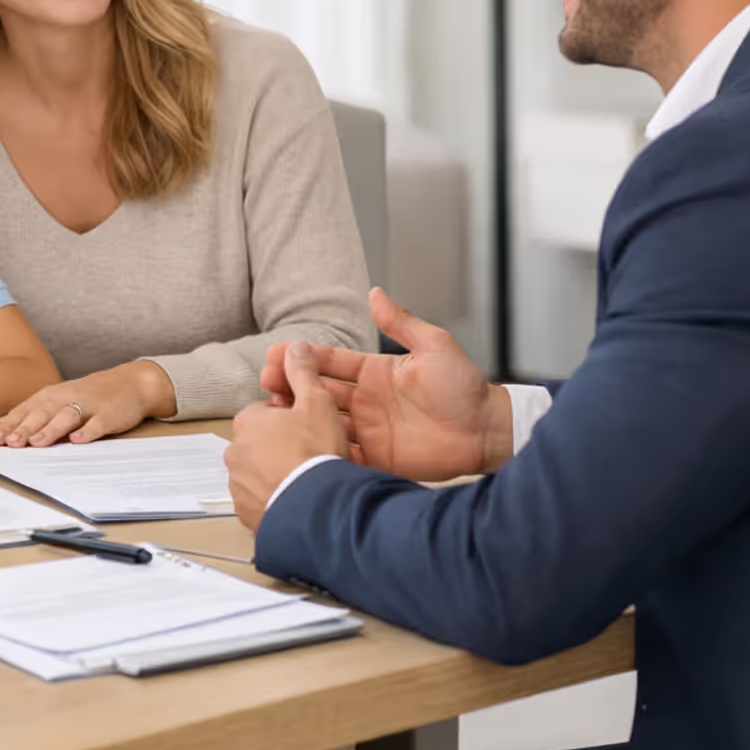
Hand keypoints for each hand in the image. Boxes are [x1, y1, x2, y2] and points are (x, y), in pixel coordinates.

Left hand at [0, 360, 175, 445]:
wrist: (131, 383)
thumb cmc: (90, 395)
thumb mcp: (58, 399)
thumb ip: (32, 412)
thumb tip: (1, 424)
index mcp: (53, 396)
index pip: (28, 410)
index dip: (12, 424)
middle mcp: (68, 398)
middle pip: (44, 412)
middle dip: (27, 427)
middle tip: (12, 443)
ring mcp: (90, 406)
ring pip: (68, 416)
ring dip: (52, 429)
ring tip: (38, 443)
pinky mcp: (110, 415)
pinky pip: (98, 423)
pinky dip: (88, 431)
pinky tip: (78, 440)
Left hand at [225, 341, 349, 528]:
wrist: (315, 507)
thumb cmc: (314, 452)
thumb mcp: (316, 402)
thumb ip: (303, 372)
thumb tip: (296, 347)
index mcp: (248, 421)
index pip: (267, 411)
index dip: (292, 417)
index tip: (310, 426)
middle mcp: (235, 452)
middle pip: (262, 442)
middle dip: (283, 445)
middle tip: (312, 453)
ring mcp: (239, 485)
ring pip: (260, 472)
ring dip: (279, 472)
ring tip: (307, 478)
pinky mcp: (247, 513)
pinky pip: (261, 499)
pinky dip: (276, 497)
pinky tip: (298, 498)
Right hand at [261, 288, 510, 481]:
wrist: (484, 430)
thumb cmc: (464, 387)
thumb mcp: (434, 346)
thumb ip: (401, 322)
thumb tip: (375, 292)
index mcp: (376, 373)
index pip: (332, 363)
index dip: (304, 357)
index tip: (278, 351)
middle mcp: (367, 401)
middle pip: (319, 392)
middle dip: (290, 385)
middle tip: (265, 380)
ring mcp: (369, 430)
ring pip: (323, 422)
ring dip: (298, 416)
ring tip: (273, 411)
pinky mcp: (376, 458)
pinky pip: (342, 454)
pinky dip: (320, 450)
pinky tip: (299, 446)